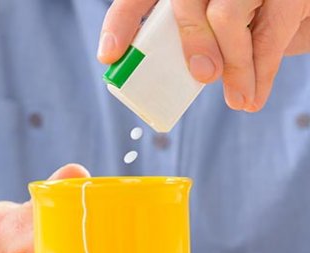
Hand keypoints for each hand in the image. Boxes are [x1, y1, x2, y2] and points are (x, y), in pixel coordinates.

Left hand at [98, 0, 309, 110]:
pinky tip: (252, 98)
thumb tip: (184, 81)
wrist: (285, 7)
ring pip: (228, 16)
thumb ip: (189, 45)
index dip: (121, 24)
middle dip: (193, 41)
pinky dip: (260, 73)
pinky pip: (270, 34)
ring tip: (239, 101)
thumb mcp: (208, 31)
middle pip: (185, 2)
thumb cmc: (241, 24)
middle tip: (203, 76)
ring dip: (235, 66)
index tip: (109, 56)